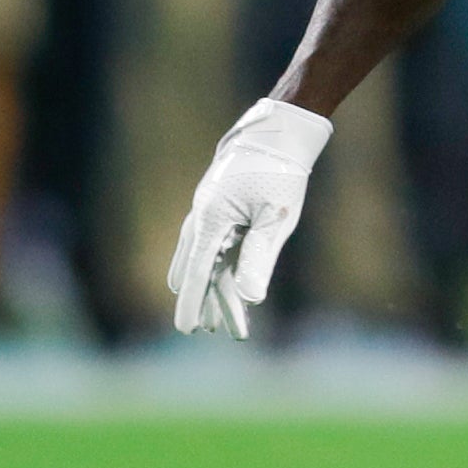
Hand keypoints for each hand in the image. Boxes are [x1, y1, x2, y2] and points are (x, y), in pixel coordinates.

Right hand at [168, 98, 334, 339]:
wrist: (277, 135)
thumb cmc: (280, 174)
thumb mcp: (274, 219)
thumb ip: (259, 258)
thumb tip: (250, 298)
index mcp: (212, 222)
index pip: (198, 274)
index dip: (193, 303)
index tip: (187, 330)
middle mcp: (202, 220)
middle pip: (200, 272)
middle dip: (208, 303)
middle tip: (217, 332)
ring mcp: (206, 214)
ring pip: (204, 262)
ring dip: (212, 289)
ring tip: (219, 319)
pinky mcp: (217, 211)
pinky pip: (211, 248)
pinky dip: (215, 269)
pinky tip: (217, 282)